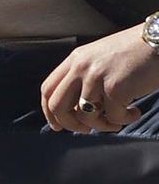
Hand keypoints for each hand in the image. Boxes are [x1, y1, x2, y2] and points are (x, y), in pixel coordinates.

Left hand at [41, 28, 158, 132]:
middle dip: (70, 125)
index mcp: (75, 59)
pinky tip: (135, 112)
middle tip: (87, 130)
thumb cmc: (136, 53)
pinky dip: (124, 120)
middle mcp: (81, 67)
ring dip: (103, 125)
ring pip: (86, 116)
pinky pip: (112, 118)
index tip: (59, 126)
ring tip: (119, 119)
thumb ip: (85, 77)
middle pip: (58, 106)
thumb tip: (77, 111)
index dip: (49, 112)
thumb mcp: (101, 58)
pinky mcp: (115, 88)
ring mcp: (96, 77)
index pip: (48, 89)